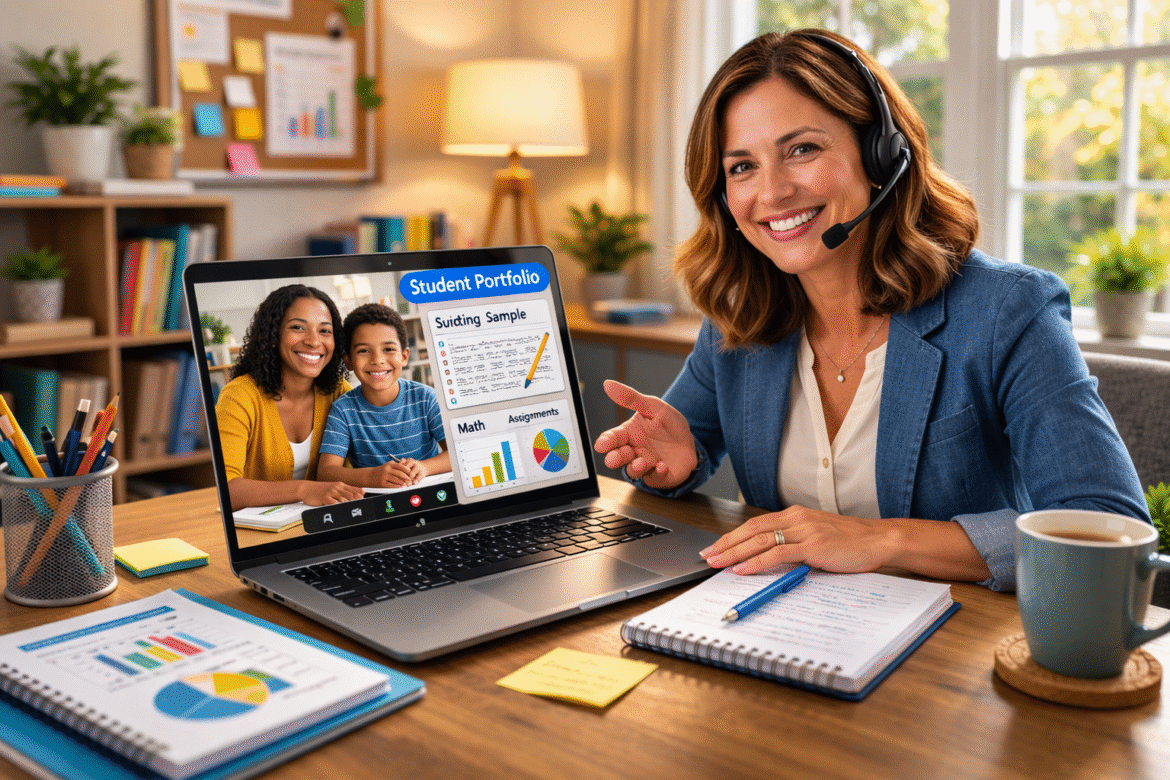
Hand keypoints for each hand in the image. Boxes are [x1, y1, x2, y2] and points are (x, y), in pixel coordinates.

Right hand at [299, 480, 363, 505]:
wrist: (307, 488)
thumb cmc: (321, 489)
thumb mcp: (334, 487)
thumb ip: (344, 490)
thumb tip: (359, 493)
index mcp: (340, 485)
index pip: (353, 489)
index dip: (359, 493)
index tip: (365, 497)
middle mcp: (336, 488)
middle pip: (349, 494)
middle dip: (356, 499)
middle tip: (362, 503)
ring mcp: (330, 492)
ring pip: (342, 498)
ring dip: (348, 502)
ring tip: (353, 506)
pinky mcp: (324, 498)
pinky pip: (332, 502)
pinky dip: (337, 505)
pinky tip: (340, 507)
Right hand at [373, 459, 422, 487]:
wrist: (369, 476)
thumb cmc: (381, 471)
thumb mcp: (388, 466)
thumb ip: (396, 466)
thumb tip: (408, 470)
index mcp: (390, 465)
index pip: (401, 466)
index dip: (407, 470)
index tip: (412, 473)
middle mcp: (387, 470)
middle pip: (400, 473)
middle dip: (407, 478)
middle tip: (411, 480)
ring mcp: (384, 476)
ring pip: (396, 480)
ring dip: (403, 483)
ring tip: (407, 484)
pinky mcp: (382, 483)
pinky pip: (391, 485)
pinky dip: (397, 486)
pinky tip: (401, 487)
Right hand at [593, 380, 698, 489]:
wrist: (690, 441)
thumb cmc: (668, 424)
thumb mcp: (654, 406)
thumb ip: (631, 398)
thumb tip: (608, 384)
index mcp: (629, 433)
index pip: (612, 438)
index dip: (606, 442)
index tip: (601, 445)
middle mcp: (634, 450)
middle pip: (618, 457)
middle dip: (614, 458)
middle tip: (613, 458)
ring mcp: (645, 465)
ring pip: (633, 470)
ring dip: (635, 467)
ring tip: (642, 461)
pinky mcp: (658, 476)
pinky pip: (655, 478)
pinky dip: (657, 473)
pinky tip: (662, 466)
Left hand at [700, 506, 897, 574]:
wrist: (879, 540)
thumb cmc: (852, 542)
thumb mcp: (818, 537)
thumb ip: (796, 543)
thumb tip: (771, 558)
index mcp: (796, 515)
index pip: (756, 524)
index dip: (733, 535)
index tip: (716, 546)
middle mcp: (796, 519)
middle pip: (751, 529)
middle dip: (726, 543)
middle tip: (707, 555)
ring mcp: (804, 531)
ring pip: (759, 540)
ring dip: (734, 552)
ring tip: (717, 562)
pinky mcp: (812, 545)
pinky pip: (777, 553)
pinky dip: (756, 562)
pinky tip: (742, 569)